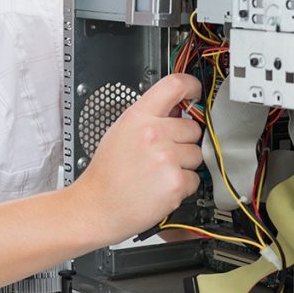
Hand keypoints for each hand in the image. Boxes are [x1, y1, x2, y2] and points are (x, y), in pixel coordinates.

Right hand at [71, 74, 203, 243]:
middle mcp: (154, 134)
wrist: (97, 207)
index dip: (191, 86)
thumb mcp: (120, 132)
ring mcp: (166, 158)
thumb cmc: (107, 173)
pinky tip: (160, 187)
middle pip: (193, 127)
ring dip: (184, 164)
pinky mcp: (176, 182)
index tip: (196, 92)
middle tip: (161, 154)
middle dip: (183, 141)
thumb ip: (148, 117)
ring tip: (157, 172)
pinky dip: (182, 185)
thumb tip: (177, 109)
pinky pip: (195, 178)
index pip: (174, 85)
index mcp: (138, 117)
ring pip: (196, 154)